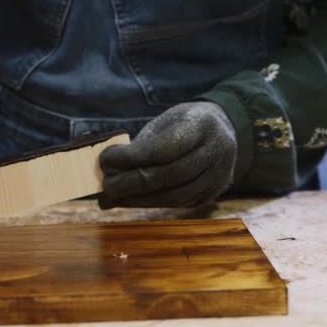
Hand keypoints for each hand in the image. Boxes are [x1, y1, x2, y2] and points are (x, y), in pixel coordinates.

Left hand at [99, 102, 236, 207]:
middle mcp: (217, 150)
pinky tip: (132, 200)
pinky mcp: (215, 192)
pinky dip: (153, 203)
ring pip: (176, 195)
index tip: (106, 160)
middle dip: (133, 182)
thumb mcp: (164, 123)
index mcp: (202, 124)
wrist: (220, 130)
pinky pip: (181, 203)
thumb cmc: (182, 125)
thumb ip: (140, 146)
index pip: (165, 147)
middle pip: (170, 174)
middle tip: (107, 185)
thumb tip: (108, 169)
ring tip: (115, 196)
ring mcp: (219, 174)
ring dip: (140, 199)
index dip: (132, 157)